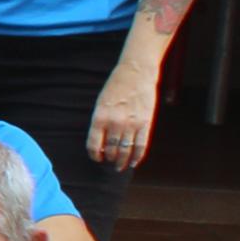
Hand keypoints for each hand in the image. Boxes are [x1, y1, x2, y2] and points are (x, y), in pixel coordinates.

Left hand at [88, 53, 163, 171]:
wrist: (136, 73)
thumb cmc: (115, 88)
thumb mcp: (101, 104)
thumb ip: (100, 123)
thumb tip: (101, 145)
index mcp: (99, 117)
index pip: (94, 145)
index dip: (95, 155)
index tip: (97, 158)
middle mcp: (115, 123)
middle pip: (111, 150)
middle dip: (109, 159)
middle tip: (110, 163)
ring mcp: (131, 124)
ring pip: (125, 151)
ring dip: (122, 161)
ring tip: (120, 166)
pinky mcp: (145, 124)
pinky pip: (141, 146)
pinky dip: (136, 157)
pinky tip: (133, 162)